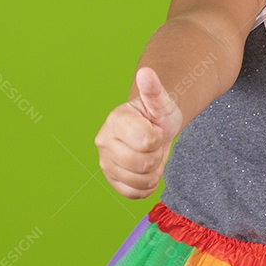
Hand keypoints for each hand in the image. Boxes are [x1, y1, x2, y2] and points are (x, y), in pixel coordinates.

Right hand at [94, 67, 183, 198]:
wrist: (154, 128)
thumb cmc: (157, 114)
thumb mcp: (161, 101)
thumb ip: (154, 89)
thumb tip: (146, 72)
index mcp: (116, 120)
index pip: (148, 141)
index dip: (159, 137)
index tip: (155, 129)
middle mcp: (104, 141)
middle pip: (143, 163)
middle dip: (156, 155)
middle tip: (154, 145)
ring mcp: (105, 162)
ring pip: (140, 181)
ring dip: (153, 172)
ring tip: (150, 156)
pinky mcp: (111, 179)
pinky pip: (133, 193)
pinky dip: (146, 186)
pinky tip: (146, 171)